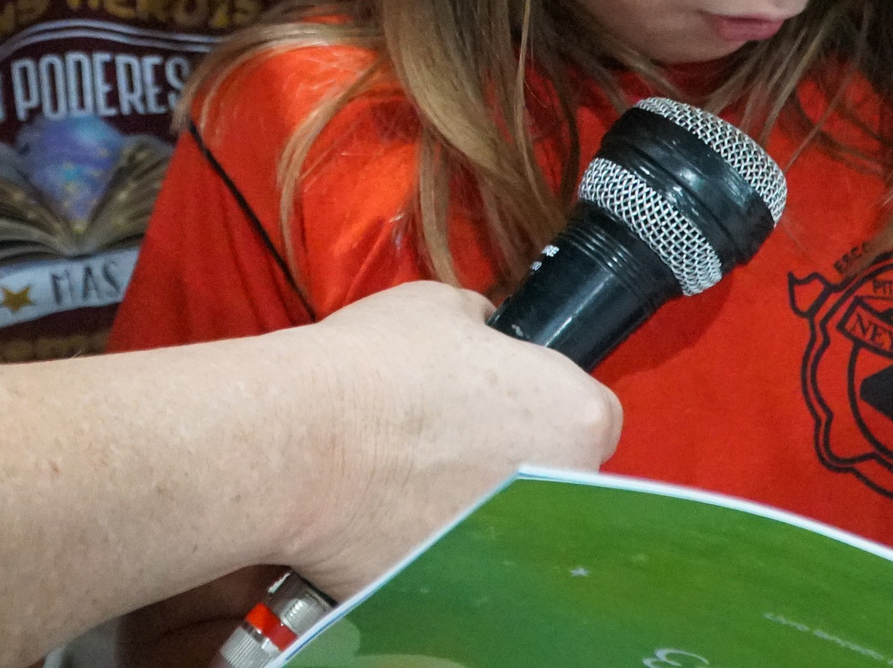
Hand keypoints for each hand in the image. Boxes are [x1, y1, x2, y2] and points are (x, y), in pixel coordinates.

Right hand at [277, 280, 620, 594]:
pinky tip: (395, 513)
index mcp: (574, 415)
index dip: (543, 404)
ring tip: (418, 476)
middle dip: (518, 459)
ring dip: (483, 504)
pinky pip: (466, 561)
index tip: (503, 400)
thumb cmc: (373, 367)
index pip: (591, 414)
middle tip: (454, 436)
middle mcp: (564, 489)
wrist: (301, 443)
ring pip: (516, 524)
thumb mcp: (437, 307)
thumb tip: (480, 331)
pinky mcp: (468, 586)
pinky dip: (441, 544)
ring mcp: (519, 546)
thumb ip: (480, 326)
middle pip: (559, 474)